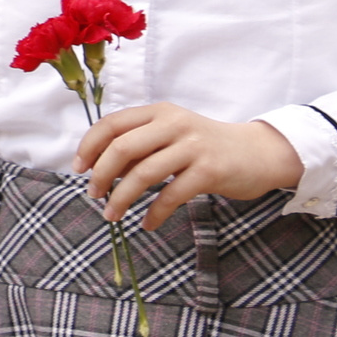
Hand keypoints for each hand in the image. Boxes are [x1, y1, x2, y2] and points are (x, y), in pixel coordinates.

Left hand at [74, 103, 303, 229]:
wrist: (258, 153)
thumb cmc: (205, 146)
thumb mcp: (171, 134)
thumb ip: (141, 144)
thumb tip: (100, 167)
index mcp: (158, 111)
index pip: (111, 124)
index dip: (89, 146)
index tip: (79, 168)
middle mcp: (173, 123)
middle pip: (122, 147)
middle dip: (101, 174)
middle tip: (94, 194)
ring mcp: (192, 146)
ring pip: (143, 173)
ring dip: (122, 198)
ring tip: (112, 214)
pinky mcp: (210, 171)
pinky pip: (172, 195)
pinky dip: (155, 213)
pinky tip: (148, 224)